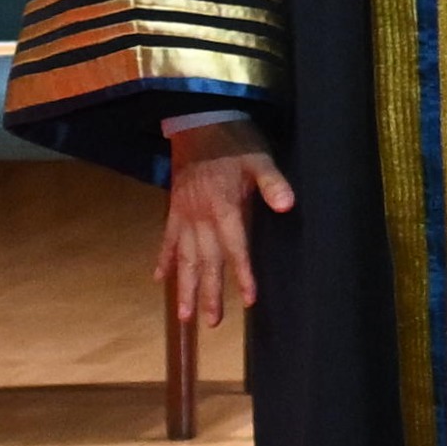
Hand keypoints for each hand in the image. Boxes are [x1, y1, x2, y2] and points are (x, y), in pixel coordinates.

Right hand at [156, 121, 291, 320]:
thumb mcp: (259, 158)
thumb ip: (273, 183)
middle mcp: (200, 217)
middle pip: (206, 261)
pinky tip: (159, 280)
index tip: (249, 299)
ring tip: (184, 316)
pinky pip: (167, 240)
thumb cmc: (234, 142)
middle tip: (211, 323)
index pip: (235, 247)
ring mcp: (183, 215)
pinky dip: (163, 260)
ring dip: (185, 287)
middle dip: (209, 293)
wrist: (198, 122)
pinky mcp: (174, 209)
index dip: (243, 273)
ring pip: (184, 258)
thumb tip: (288, 205)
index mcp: (223, 207)